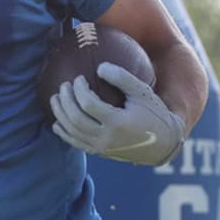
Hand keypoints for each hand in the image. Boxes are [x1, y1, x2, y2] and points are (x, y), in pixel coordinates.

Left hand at [50, 62, 184, 165]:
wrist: (163, 143)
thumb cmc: (153, 113)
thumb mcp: (142, 92)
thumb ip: (122, 78)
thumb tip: (100, 66)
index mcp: (118, 122)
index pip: (88, 104)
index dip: (79, 90)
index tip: (79, 78)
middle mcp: (107, 137)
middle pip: (75, 118)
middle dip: (65, 100)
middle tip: (63, 86)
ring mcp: (102, 147)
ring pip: (72, 132)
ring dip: (60, 114)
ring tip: (55, 98)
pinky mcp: (99, 152)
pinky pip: (76, 143)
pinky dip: (64, 133)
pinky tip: (57, 122)